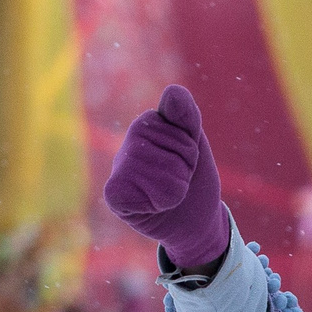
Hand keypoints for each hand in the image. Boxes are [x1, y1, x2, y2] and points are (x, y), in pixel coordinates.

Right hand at [102, 84, 229, 271]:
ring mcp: (119, 168)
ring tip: (170, 194)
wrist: (195, 221)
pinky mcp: (115, 195)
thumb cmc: (194, 181)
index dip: (191, 151)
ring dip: (175, 190)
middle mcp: (129, 143)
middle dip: (184, 171)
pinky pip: (134, 194)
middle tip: (179, 180)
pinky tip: (152, 206)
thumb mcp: (196, 145)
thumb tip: (173, 90)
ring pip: (159, 176)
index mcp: (147, 125)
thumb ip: (186, 117)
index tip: (189, 160)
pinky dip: (155, 204)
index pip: (178, 132)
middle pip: (171, 155)